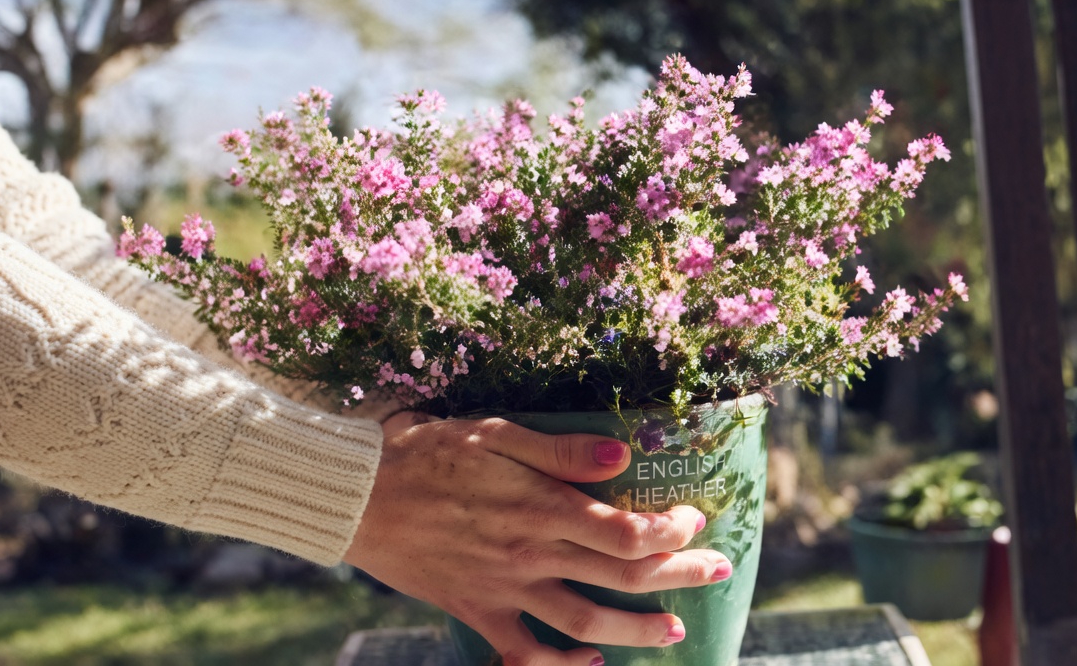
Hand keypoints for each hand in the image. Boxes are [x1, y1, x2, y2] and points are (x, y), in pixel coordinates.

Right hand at [345, 411, 732, 665]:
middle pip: (621, 575)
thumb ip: (561, 450)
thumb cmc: (426, 453)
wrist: (356, 496)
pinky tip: (589, 663)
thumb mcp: (495, 434)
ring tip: (676, 630)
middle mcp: (530, 554)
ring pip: (585, 621)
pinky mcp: (476, 610)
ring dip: (637, 629)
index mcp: (540, 507)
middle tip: (719, 570)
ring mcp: (504, 589)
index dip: (670, 531)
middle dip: (680, 575)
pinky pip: (524, 653)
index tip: (695, 519)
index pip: (625, 532)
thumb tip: (624, 454)